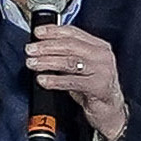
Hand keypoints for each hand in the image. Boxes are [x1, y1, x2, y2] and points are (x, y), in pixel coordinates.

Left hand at [23, 14, 128, 140]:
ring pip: (70, 62)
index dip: (53, 31)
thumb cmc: (92, 86)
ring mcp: (102, 71)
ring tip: (32, 64)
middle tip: (30, 50)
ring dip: (47, 62)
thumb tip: (40, 45)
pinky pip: (72, 81)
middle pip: (70, 46)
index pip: (73, 32)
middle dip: (46, 46)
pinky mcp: (98, 87)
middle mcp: (102, 56)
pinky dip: (54, 80)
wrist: (110, 109)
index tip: (37, 32)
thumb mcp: (82, 65)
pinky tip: (43, 80)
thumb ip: (67, 54)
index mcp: (98, 46)